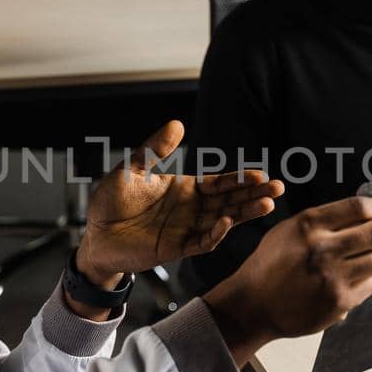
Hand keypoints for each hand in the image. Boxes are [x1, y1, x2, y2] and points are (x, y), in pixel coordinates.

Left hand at [76, 121, 283, 284]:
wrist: (94, 234)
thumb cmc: (111, 202)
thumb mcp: (133, 169)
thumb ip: (155, 150)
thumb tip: (177, 124)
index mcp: (185, 188)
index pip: (219, 183)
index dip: (238, 178)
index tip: (259, 173)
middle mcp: (191, 209)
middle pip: (229, 200)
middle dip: (253, 195)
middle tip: (278, 188)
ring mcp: (186, 229)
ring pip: (222, 220)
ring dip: (243, 213)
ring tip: (266, 205)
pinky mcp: (175, 248)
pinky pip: (201, 242)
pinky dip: (215, 234)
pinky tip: (228, 222)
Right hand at [203, 195, 371, 365]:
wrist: (253, 304)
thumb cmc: (271, 264)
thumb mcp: (289, 230)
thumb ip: (322, 221)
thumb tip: (366, 213)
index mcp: (309, 224)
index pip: (360, 207)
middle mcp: (322, 248)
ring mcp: (332, 277)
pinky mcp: (339, 301)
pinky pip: (371, 284)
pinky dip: (369, 279)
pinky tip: (355, 278)